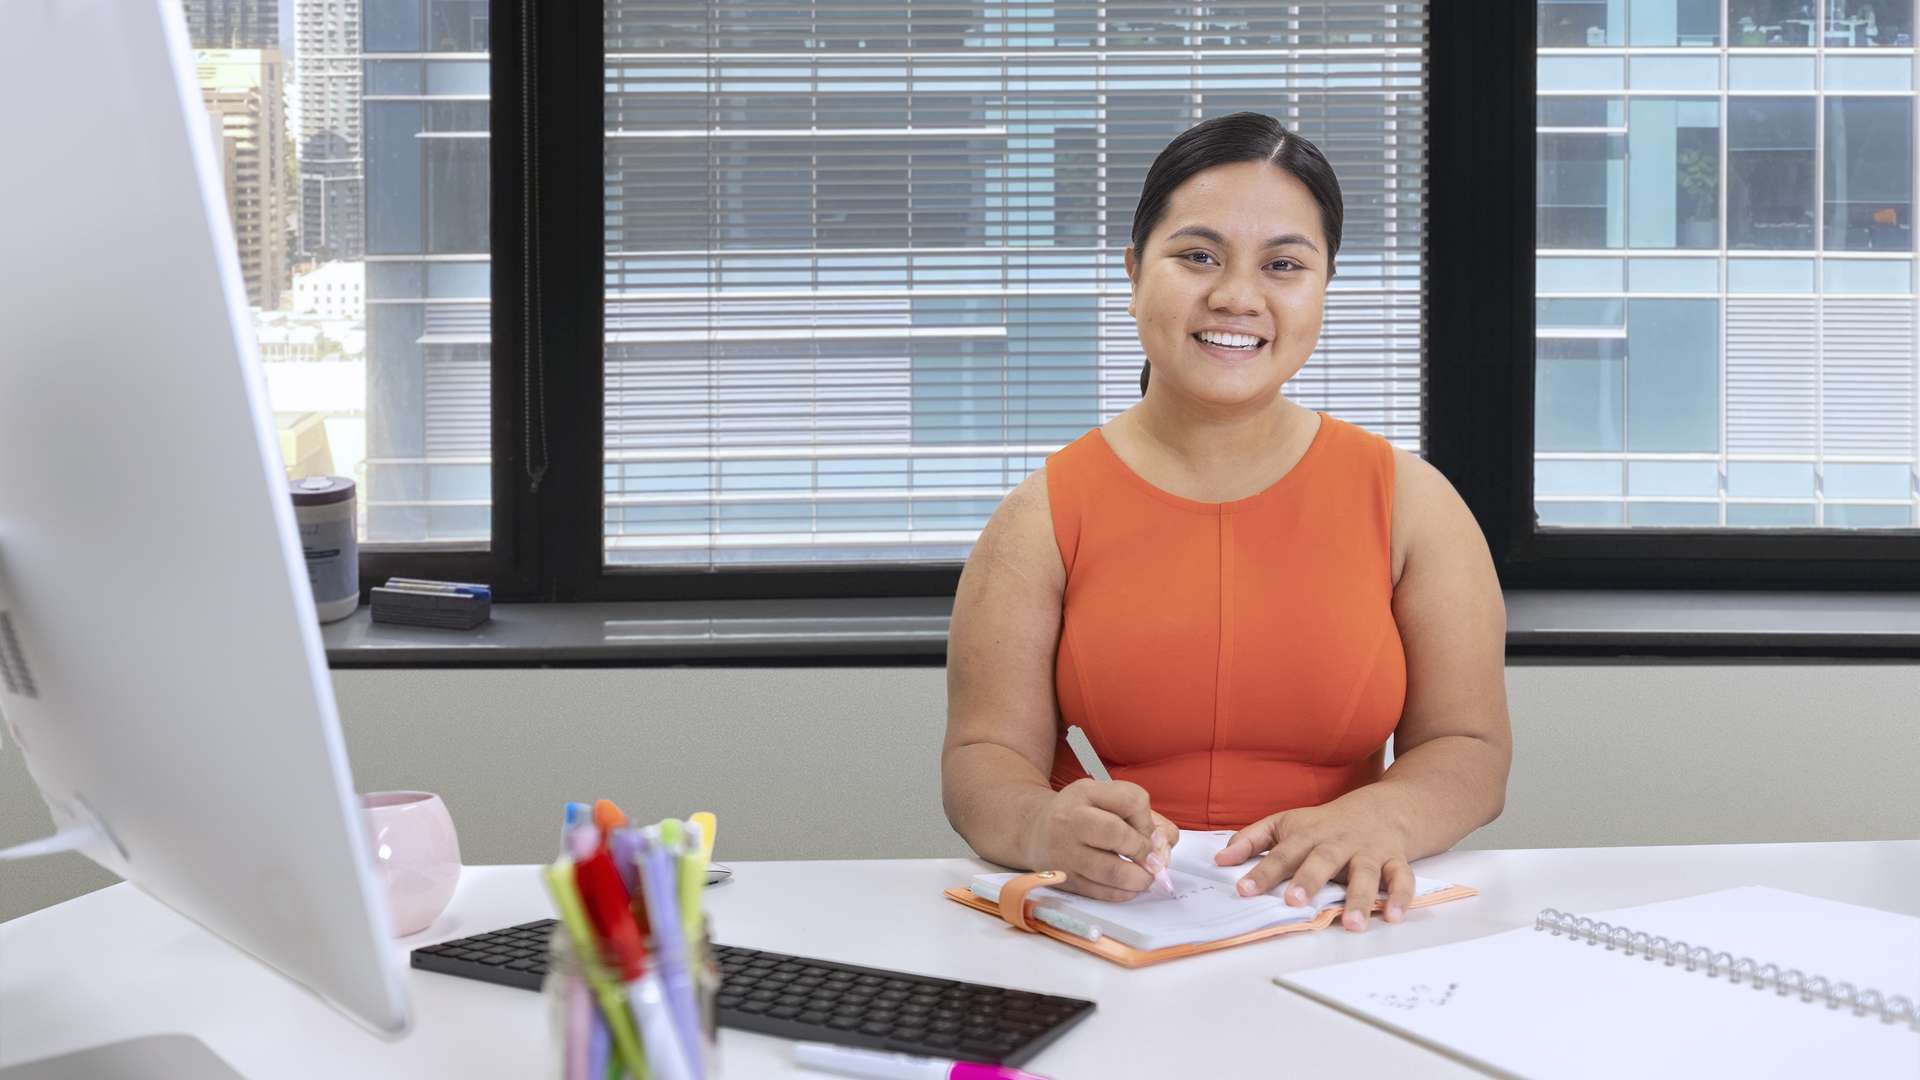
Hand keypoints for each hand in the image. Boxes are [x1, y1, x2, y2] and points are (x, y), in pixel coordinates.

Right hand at [1025, 779, 1179, 900]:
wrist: (1036, 831)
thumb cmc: (1081, 813)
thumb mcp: (1106, 798)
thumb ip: (1143, 815)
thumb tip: (1165, 843)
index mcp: (1085, 793)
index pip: (1131, 801)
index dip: (1148, 820)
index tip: (1146, 831)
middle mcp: (1070, 821)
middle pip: (1118, 834)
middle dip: (1143, 850)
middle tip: (1150, 859)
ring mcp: (1065, 853)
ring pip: (1112, 871)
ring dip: (1139, 878)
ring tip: (1144, 876)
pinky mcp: (1066, 880)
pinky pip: (1102, 893)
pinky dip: (1124, 892)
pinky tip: (1128, 885)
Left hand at [1214, 803, 1411, 931]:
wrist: (1382, 808)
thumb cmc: (1325, 823)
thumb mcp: (1285, 823)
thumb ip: (1251, 840)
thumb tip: (1219, 860)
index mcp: (1308, 834)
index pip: (1281, 853)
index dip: (1262, 872)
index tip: (1243, 890)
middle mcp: (1338, 843)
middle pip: (1323, 859)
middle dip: (1309, 879)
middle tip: (1294, 902)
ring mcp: (1368, 852)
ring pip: (1366, 873)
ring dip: (1360, 898)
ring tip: (1352, 924)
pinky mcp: (1394, 861)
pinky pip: (1401, 878)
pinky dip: (1401, 896)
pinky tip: (1394, 916)